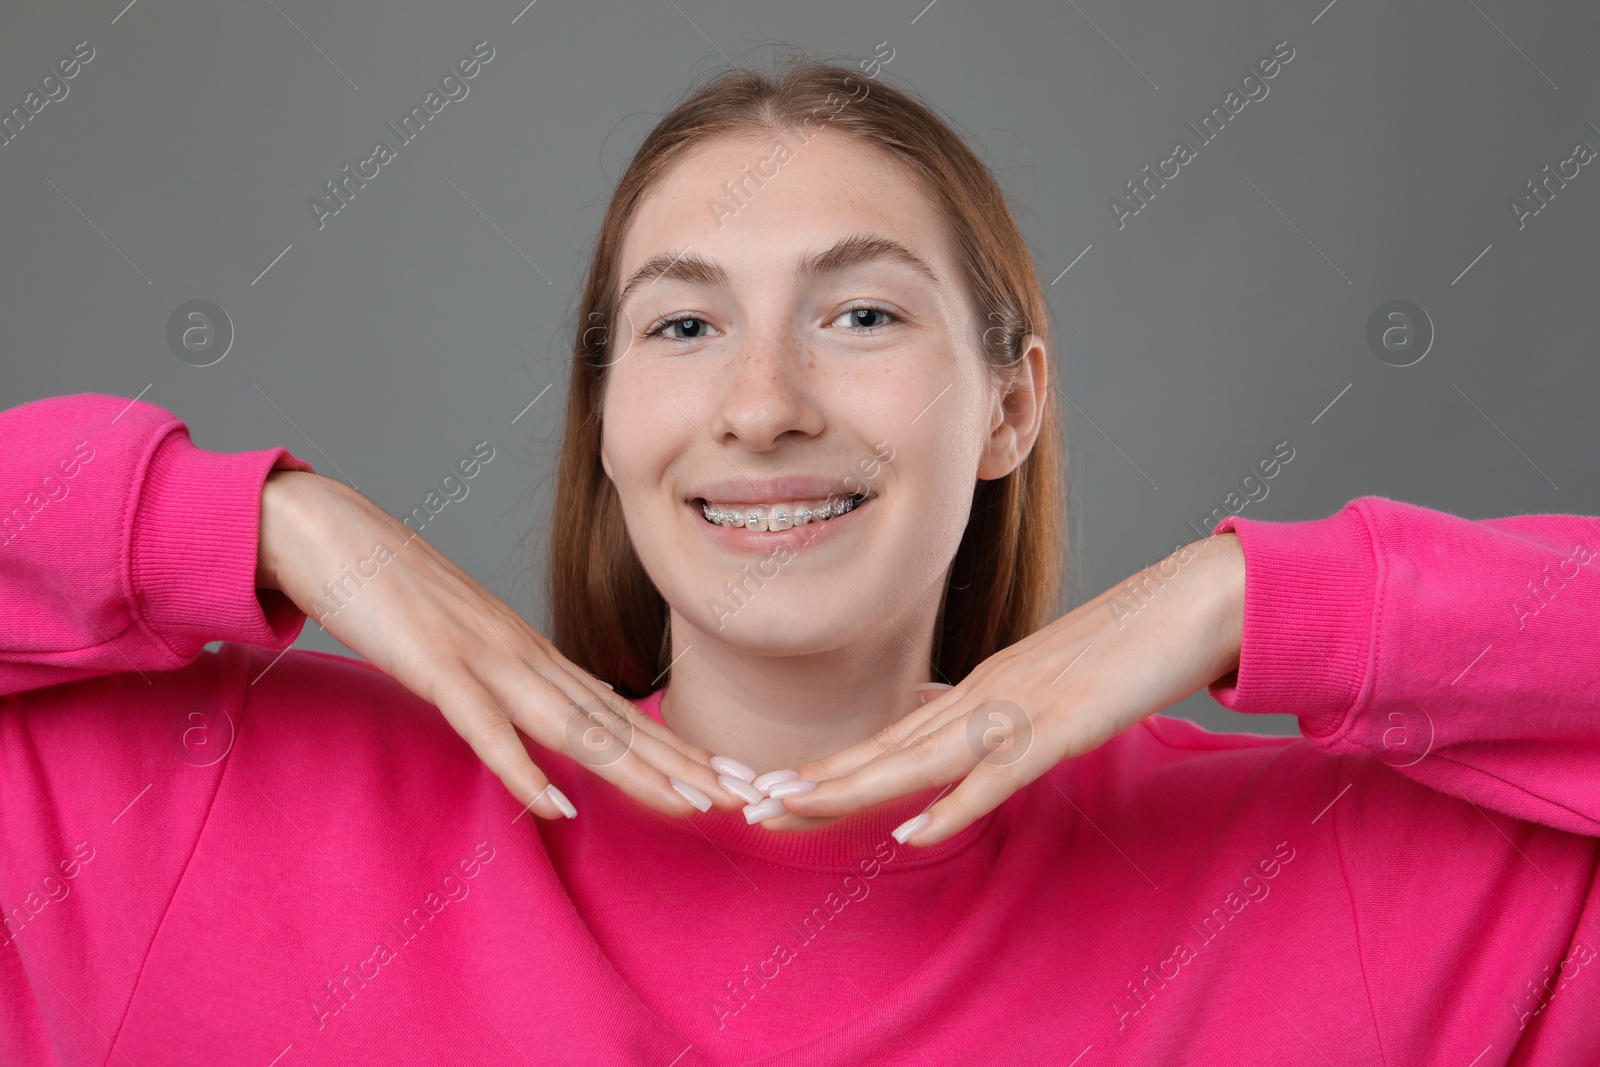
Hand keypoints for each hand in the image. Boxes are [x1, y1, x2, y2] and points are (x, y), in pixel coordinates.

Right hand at [254, 469, 742, 820]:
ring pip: (572, 725)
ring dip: (632, 769)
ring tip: (686, 805)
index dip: (672, 747)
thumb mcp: (467, 640)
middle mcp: (522, 654)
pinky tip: (555, 805)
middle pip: (613, 721)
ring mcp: (482, 658)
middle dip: (678, 764)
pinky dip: (521, 767)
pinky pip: (484, 725)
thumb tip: (566, 712)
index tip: (723, 777)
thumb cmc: (393, 589)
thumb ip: (515, 678)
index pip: (617, 709)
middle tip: (739, 798)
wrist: (327, 531)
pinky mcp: (433, 665)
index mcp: (530, 651)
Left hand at [772, 533, 1246, 843]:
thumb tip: (946, 726)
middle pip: (885, 748)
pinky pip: (997, 774)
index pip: (890, 738)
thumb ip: (998, 710)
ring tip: (788, 808)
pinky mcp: (1064, 724)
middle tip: (745, 805)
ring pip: (919, 758)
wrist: (1193, 602)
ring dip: (850, 788)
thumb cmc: (1128, 646)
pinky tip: (909, 831)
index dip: (831, 769)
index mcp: (980, 691)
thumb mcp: (1049, 684)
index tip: (772, 790)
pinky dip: (951, 805)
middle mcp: (985, 696)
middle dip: (813, 782)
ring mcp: (1020, 709)